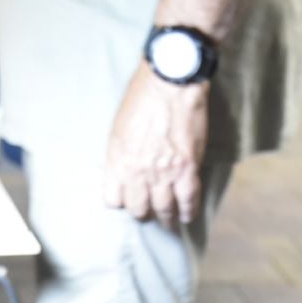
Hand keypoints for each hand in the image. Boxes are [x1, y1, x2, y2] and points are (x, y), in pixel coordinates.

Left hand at [104, 68, 209, 229]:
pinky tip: (187, 216)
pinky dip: (188, 211)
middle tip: (150, 213)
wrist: (169, 82)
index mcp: (118, 160)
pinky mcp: (187, 169)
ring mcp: (163, 173)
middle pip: (138, 208)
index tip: (129, 200)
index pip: (113, 199)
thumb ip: (119, 154)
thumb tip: (124, 171)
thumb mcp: (118, 127)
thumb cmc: (142, 97)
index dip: (121, 201)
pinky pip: (188, 200)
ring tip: (170, 220)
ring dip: (167, 218)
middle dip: (144, 212)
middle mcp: (137, 172)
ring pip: (163, 209)